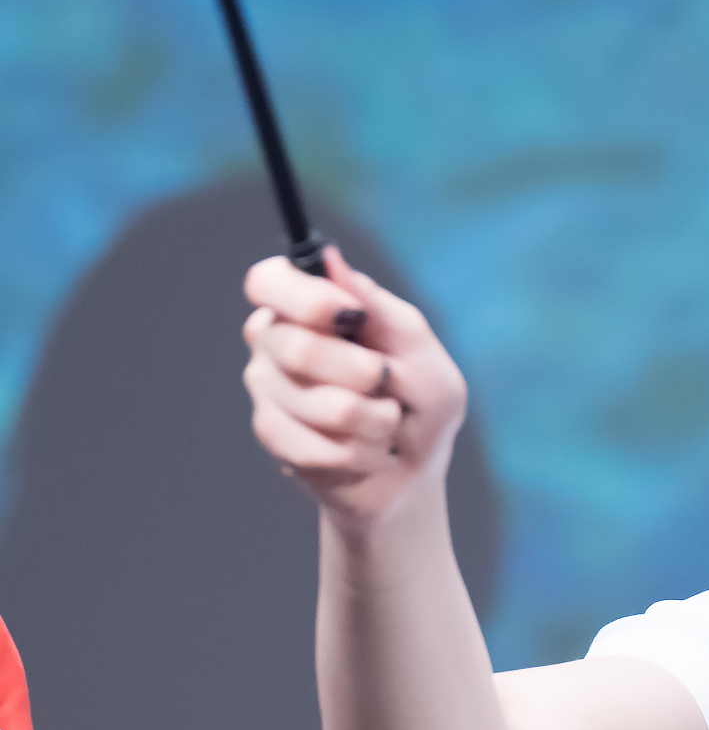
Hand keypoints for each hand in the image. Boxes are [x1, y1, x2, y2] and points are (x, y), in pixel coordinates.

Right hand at [242, 246, 467, 525]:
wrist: (411, 467)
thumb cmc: (419, 401)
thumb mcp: (421, 353)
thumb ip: (381, 312)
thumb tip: (332, 262)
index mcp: (308, 304)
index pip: (269, 281)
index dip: (305, 297)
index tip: (350, 315)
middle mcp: (275, 339)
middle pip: (297, 347)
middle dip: (363, 373)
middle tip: (386, 382)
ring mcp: (267, 387)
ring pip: (316, 403)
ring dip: (374, 420)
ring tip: (385, 422)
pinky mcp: (271, 433)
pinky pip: (315, 446)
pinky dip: (360, 452)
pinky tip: (367, 450)